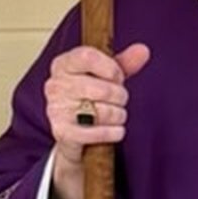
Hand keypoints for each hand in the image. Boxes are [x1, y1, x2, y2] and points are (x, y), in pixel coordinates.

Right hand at [46, 42, 151, 198]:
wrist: (75, 149)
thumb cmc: (92, 109)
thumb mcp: (108, 83)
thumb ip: (124, 64)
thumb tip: (144, 49)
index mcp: (62, 66)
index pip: (87, 55)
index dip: (110, 66)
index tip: (119, 76)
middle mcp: (53, 87)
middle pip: (101, 85)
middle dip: (119, 97)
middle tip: (118, 105)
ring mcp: (55, 112)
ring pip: (102, 108)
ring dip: (117, 117)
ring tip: (114, 120)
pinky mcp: (62, 136)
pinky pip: (95, 131)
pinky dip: (111, 133)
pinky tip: (113, 134)